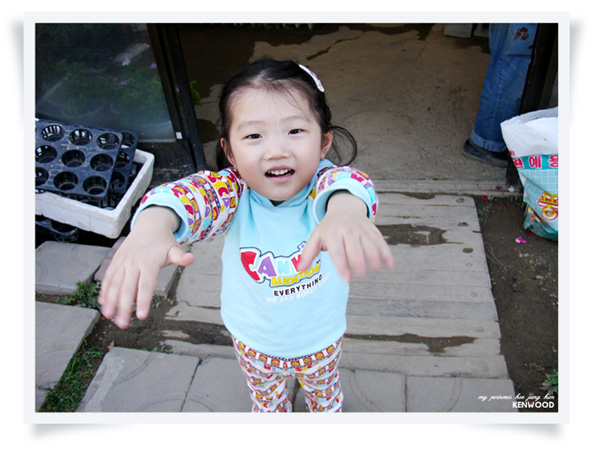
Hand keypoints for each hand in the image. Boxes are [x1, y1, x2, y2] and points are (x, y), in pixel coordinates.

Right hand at [98, 207, 193, 328]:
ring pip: (114, 284)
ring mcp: (123, 262)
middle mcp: (133, 262)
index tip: (141, 316)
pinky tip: (103, 304)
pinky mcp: (116, 261)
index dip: (143, 300)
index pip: (145, 284)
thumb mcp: (173, 248)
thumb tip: (191, 258)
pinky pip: (108, 277)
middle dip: (124, 307)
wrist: (148, 225)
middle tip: (123, 324)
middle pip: (127, 287)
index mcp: (149, 262)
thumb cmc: (163, 242)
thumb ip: (180, 256)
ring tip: (109, 317)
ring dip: (110, 301)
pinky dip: (104, 290)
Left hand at [298, 192, 393, 282]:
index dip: (342, 266)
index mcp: (332, 233)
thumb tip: (299, 270)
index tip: (346, 280)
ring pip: (369, 244)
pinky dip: (386, 253)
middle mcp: (347, 230)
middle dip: (358, 263)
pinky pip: (380, 241)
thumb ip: (308, 254)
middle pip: (355, 248)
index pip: (337, 251)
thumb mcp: (316, 237)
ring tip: (374, 270)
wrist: (345, 208)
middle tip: (360, 276)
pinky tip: (389, 266)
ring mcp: (361, 229)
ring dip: (374, 257)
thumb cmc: (328, 228)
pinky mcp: (372, 230)